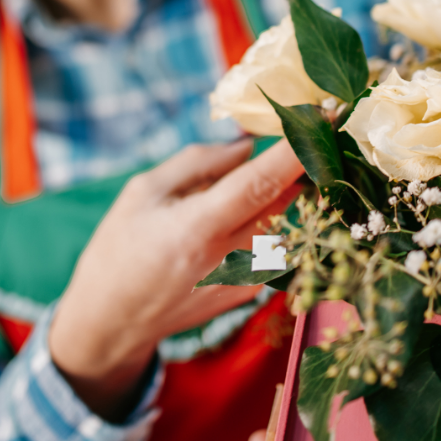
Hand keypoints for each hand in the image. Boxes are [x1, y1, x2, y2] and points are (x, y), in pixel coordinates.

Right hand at [49, 138, 302, 419]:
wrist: (113, 322)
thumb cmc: (119, 249)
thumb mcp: (143, 191)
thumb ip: (199, 162)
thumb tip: (249, 145)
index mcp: (198, 228)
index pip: (261, 182)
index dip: (296, 149)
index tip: (327, 118)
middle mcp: (230, 258)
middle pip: (284, 200)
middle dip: (294, 166)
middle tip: (294, 136)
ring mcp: (245, 282)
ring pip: (279, 222)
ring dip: (271, 198)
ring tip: (226, 197)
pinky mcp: (251, 295)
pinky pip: (269, 245)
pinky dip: (257, 225)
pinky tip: (221, 229)